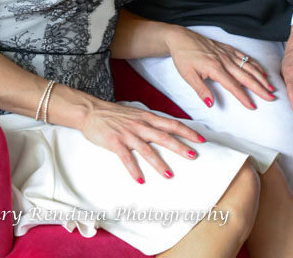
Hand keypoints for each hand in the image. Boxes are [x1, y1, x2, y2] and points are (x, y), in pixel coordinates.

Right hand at [80, 98, 204, 182]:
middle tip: (194, 156)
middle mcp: (140, 125)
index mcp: (146, 117)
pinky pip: (126, 158)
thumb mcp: (135, 113)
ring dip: (159, 163)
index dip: (187, 131)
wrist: (91, 111)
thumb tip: (166, 129)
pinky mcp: (115, 142)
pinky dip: (134, 170)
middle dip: (180, 147)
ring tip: (169, 175)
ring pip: (147, 149)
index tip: (201, 139)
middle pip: (164, 136)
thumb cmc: (114, 114)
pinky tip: (140, 181)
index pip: (171, 124)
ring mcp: (128, 134)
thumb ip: (149, 121)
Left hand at [165, 27, 275, 109]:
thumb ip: (201, 90)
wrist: (180, 38)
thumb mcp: (187, 76)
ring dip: (260, 76)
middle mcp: (224, 60)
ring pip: (248, 66)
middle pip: (245, 76)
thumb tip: (211, 104)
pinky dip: (254, 64)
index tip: (253, 106)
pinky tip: (261, 71)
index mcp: (214, 68)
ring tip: (270, 86)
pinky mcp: (227, 48)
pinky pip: (244, 56)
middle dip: (259, 87)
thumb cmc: (183, 57)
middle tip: (271, 97)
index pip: (233, 86)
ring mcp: (227, 53)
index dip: (244, 97)